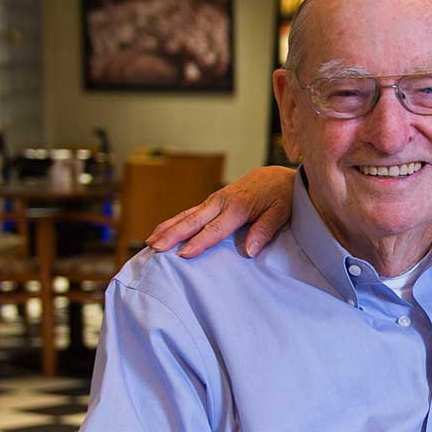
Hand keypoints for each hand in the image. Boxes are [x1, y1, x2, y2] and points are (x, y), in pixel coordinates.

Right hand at [146, 166, 296, 258]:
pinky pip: (190, 212)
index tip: (183, 255)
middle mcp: (221, 202)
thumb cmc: (282, 196)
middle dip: (173, 234)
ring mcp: (215, 201)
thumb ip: (265, 230)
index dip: (199, 242)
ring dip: (168, 228)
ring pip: (187, 215)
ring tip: (150, 242)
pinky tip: (163, 230)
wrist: (277, 176)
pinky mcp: (213, 202)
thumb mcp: (281, 212)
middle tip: (155, 247)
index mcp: (238, 207)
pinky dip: (175, 221)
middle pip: (193, 220)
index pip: (215, 229)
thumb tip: (249, 251)